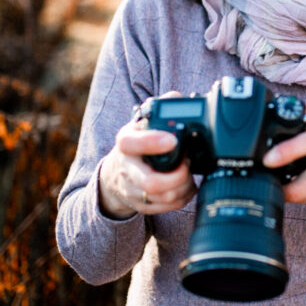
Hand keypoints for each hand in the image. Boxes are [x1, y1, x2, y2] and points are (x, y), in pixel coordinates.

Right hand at [98, 93, 196, 218]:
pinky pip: (167, 207)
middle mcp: (127, 169)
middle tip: (188, 164)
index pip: (133, 144)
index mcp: (126, 143)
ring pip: (163, 197)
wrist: (115, 175)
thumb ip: (159, 108)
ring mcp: (133, 190)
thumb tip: (176, 98)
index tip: (173, 140)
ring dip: (184, 186)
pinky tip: (188, 186)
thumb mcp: (141, 123)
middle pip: (151, 183)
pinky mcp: (142, 206)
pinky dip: (184, 197)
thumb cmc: (136, 145)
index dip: (153, 142)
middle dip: (177, 176)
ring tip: (190, 174)